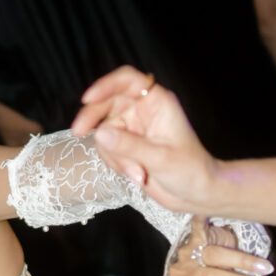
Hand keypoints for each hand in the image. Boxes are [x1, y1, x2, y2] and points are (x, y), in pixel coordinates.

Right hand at [70, 66, 219, 215]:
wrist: (196, 195)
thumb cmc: (189, 171)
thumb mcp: (160, 158)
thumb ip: (129, 146)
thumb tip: (99, 134)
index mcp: (157, 102)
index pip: (127, 80)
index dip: (106, 84)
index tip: (88, 99)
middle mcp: (143, 110)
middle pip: (106, 103)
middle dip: (93, 119)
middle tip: (80, 133)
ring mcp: (132, 128)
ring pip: (103, 131)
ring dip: (114, 155)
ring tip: (137, 173)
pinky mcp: (126, 146)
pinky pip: (106, 148)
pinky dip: (115, 163)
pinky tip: (135, 176)